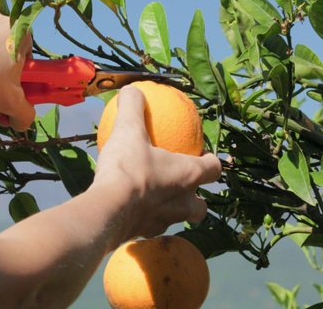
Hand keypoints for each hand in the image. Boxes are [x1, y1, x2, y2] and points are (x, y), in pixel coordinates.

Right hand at [91, 85, 221, 238]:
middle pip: (201, 204)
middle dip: (197, 197)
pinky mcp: (146, 234)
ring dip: (172, 209)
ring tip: (155, 199)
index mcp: (188, 175)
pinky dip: (146, 217)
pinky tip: (131, 209)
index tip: (203, 156)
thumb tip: (133, 88)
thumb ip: (133, 107)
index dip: (212, 162)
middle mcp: (184, 202)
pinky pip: (152, 225)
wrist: (108, 210)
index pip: (214, 168)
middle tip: (182, 185)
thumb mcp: (128, 130)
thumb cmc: (127, 168)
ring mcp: (167, 221)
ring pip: (178, 217)